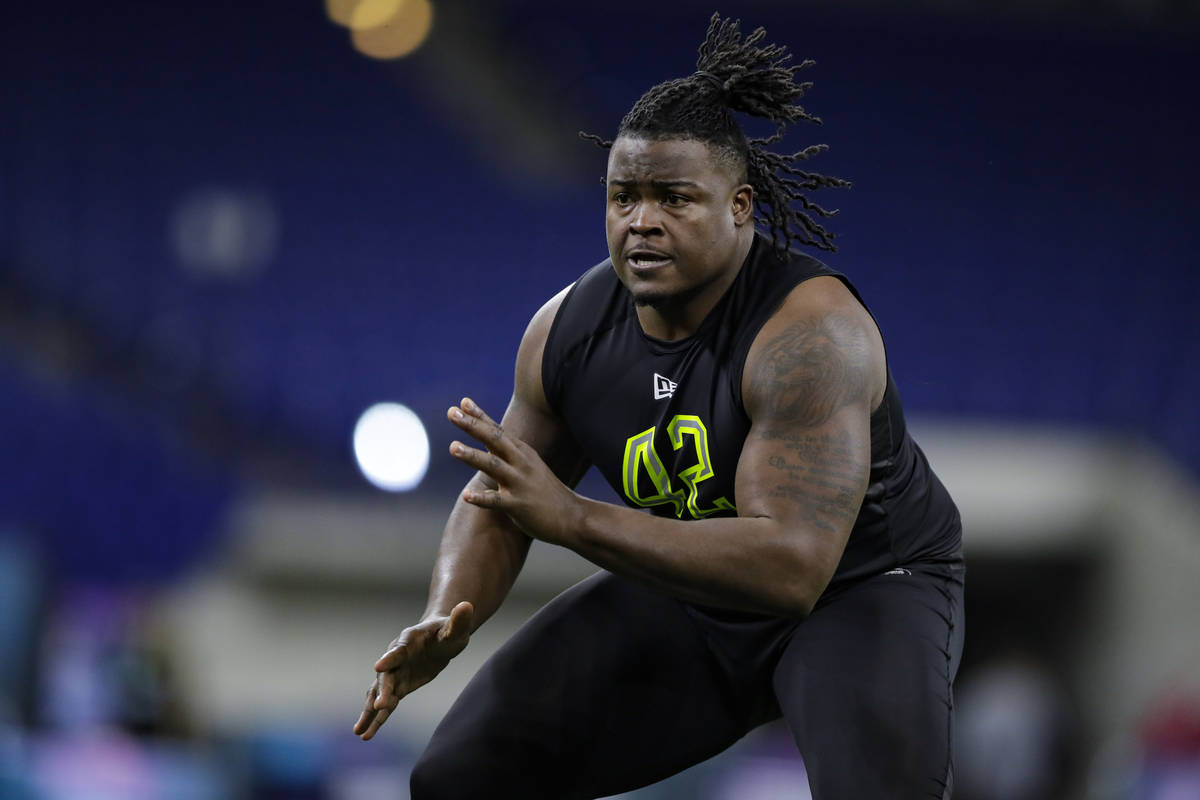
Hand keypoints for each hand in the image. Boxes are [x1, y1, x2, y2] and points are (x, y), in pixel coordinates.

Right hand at [353, 600, 473, 740]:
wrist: (439, 637)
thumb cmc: (448, 630)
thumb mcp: (457, 627)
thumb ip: (459, 620)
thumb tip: (467, 606)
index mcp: (409, 640)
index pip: (398, 650)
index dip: (390, 657)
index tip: (378, 666)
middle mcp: (395, 656)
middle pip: (386, 676)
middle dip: (382, 691)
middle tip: (379, 706)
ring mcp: (394, 673)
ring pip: (378, 693)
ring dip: (370, 711)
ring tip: (360, 732)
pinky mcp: (398, 686)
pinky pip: (385, 704)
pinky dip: (376, 718)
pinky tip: (366, 734)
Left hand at [447, 397, 582, 544]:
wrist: (572, 516)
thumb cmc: (544, 491)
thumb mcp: (529, 465)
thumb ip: (508, 452)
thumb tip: (488, 437)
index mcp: (521, 452)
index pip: (497, 430)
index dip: (479, 415)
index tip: (462, 401)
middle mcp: (521, 463)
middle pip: (494, 439)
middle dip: (472, 426)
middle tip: (451, 413)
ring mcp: (520, 483)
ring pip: (493, 466)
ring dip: (472, 456)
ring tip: (453, 447)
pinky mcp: (519, 505)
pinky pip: (497, 501)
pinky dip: (481, 498)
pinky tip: (467, 495)